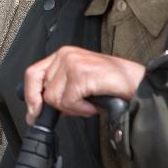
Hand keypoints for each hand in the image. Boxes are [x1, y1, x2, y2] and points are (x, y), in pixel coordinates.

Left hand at [23, 45, 144, 124]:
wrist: (137, 83)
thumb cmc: (112, 84)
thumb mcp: (79, 83)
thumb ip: (59, 90)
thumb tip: (39, 110)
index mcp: (63, 55)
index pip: (32, 73)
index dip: (30, 95)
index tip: (33, 112)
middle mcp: (65, 55)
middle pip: (43, 90)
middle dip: (59, 106)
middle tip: (75, 108)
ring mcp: (72, 63)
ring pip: (54, 99)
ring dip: (73, 108)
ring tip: (89, 103)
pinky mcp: (81, 75)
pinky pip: (69, 103)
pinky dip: (81, 110)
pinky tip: (93, 104)